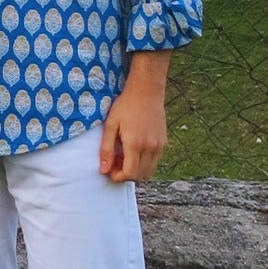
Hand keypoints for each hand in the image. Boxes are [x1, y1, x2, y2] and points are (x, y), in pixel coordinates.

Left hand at [100, 53, 169, 183]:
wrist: (146, 92)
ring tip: (124, 156)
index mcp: (135, 144)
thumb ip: (106, 149)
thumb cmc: (125, 106)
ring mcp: (159, 146)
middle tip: (115, 162)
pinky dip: (145, 163)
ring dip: (136, 170)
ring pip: (149, 171)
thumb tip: (103, 170)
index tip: (110, 171)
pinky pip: (155, 161)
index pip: (130, 174)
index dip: (118, 177)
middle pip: (140, 176)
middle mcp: (150, 147)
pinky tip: (135, 150)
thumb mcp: (110, 125)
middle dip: (126, 174)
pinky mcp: (164, 142)